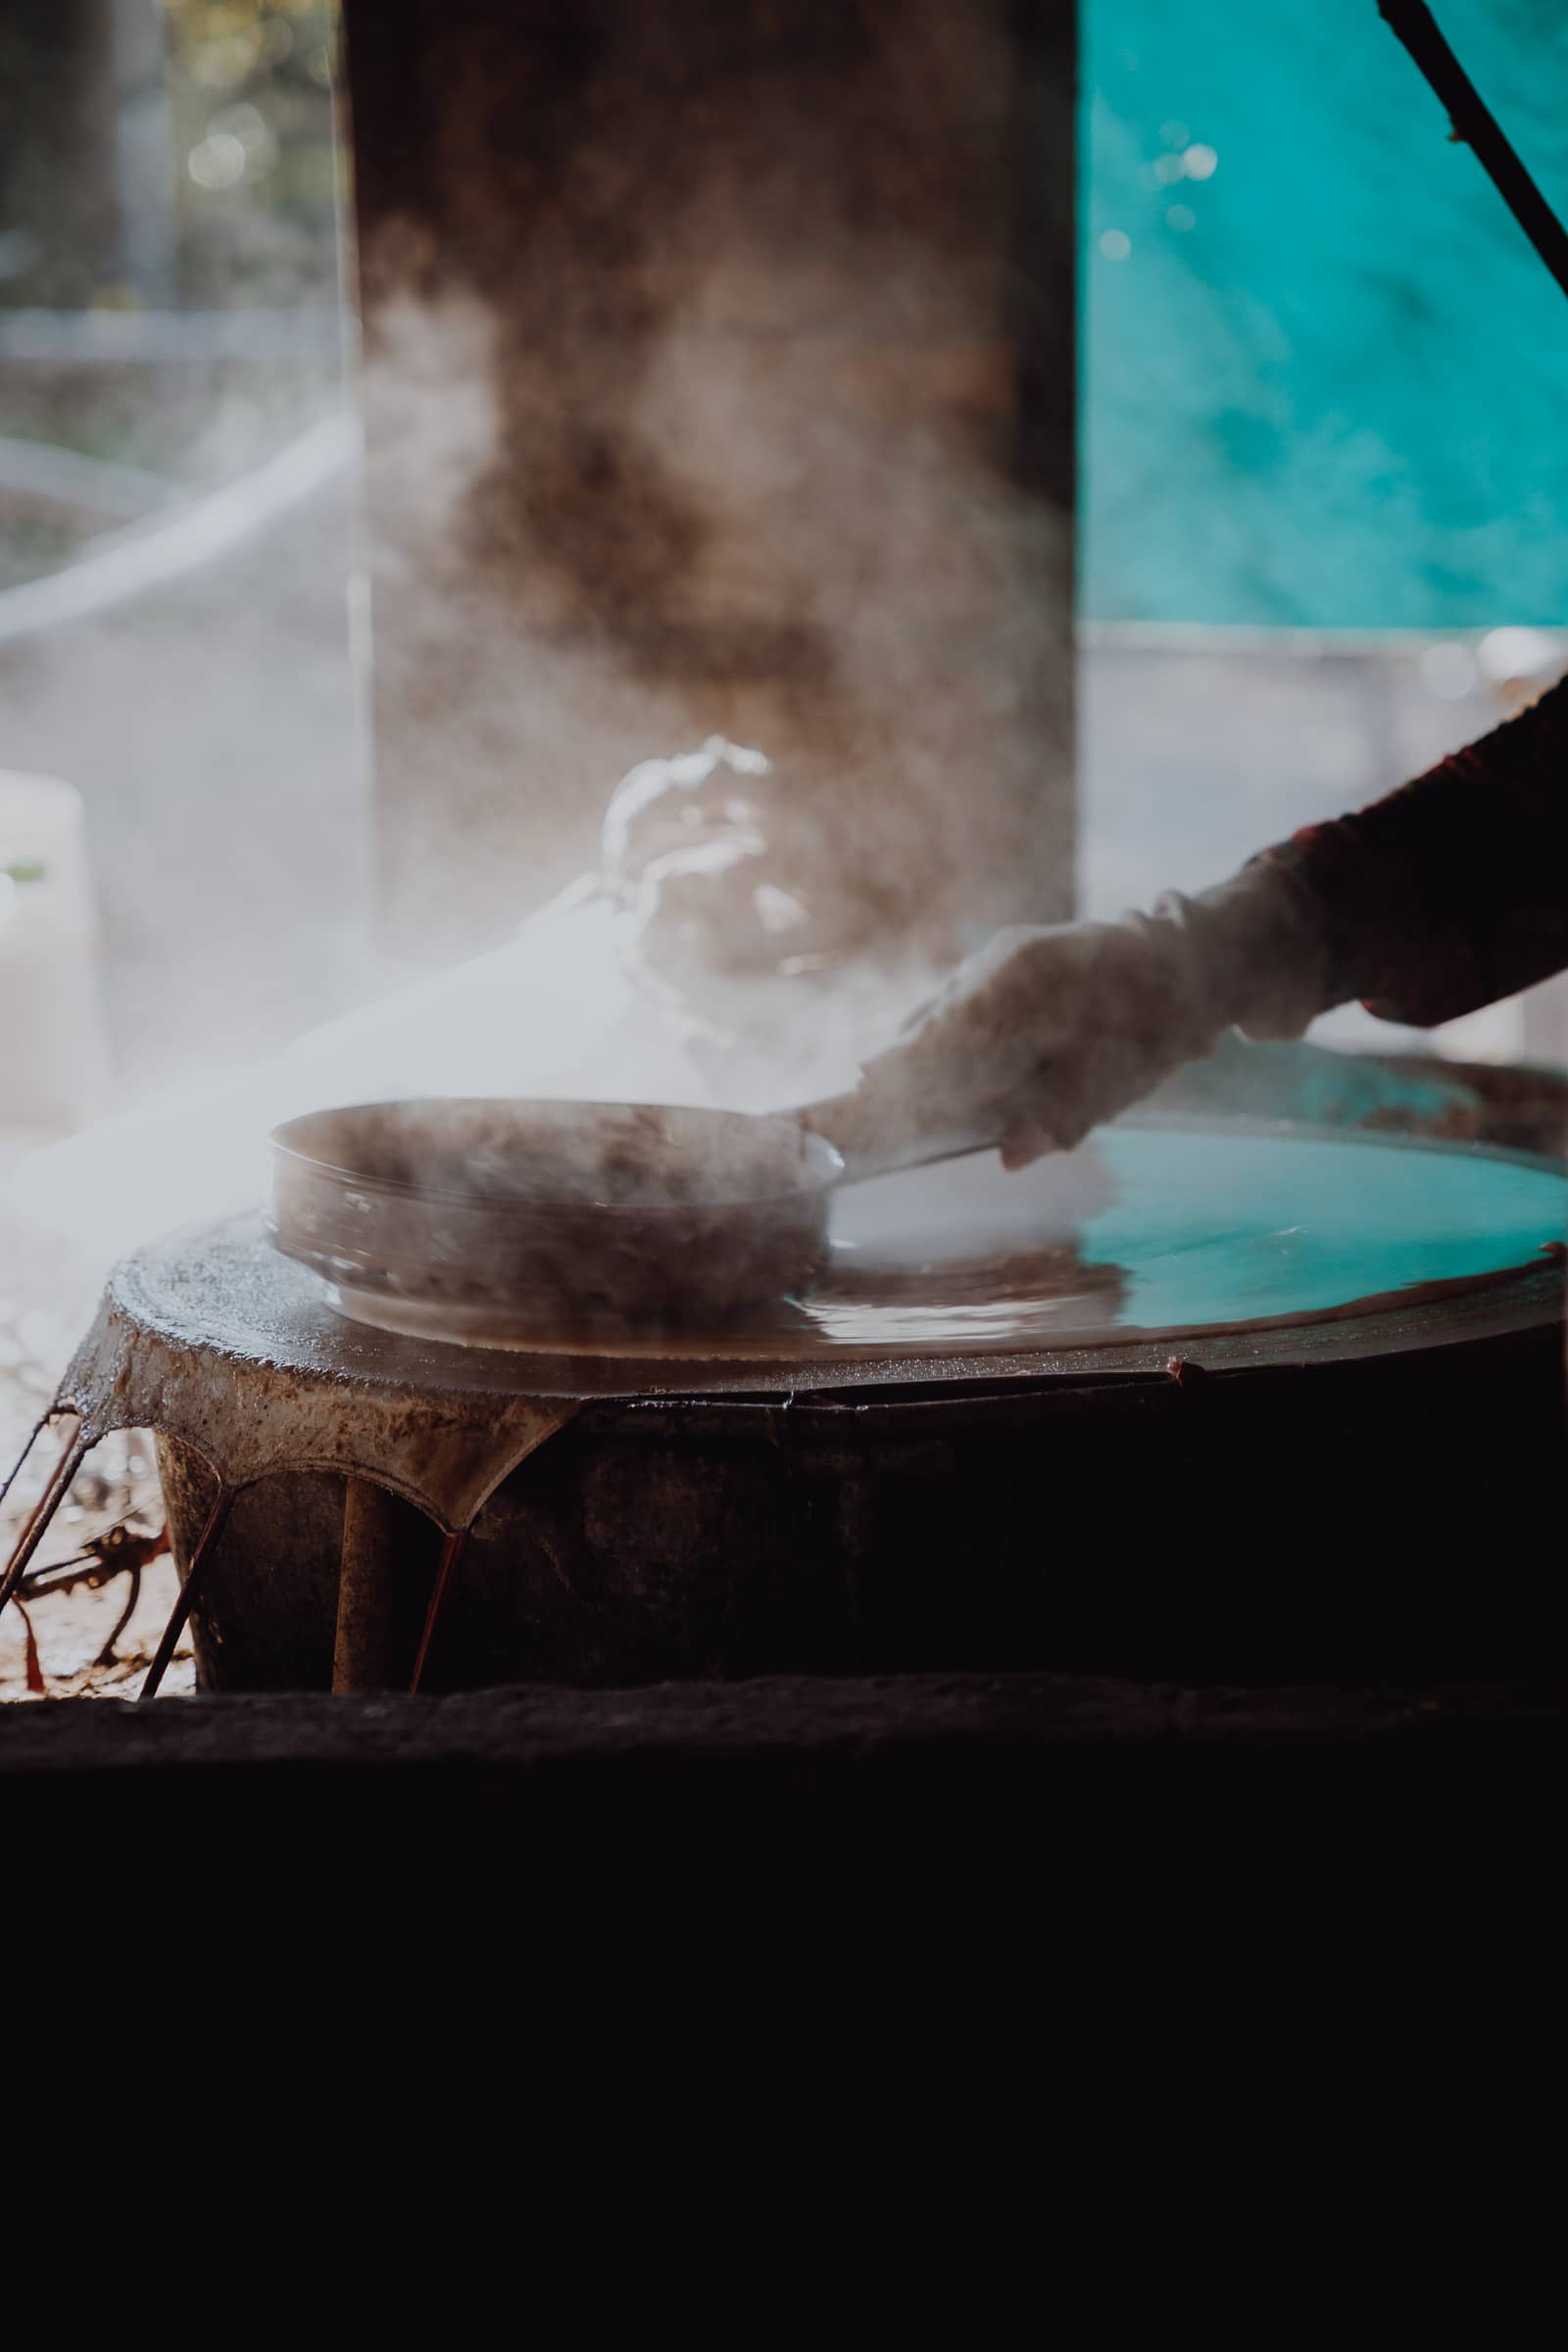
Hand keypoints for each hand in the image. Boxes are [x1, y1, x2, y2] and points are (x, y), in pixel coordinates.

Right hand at [850, 913, 1235, 1169]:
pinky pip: (964, 998)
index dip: (902, 1071)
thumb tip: (1009, 1158)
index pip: (941, 1036)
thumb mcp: (1114, 1079)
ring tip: (879, 1083)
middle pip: (932, 1020)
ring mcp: (1003, 956)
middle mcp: (999, 964)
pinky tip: (931, 1057)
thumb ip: (1060, 1117)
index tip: (866, 1098)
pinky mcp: (1013, 958)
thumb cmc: (1152, 1024)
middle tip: (862, 1099)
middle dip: (900, 1062)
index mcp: (1020, 989)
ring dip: (920, 1046)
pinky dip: (946, 1030)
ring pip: (945, 1007)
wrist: (1191, 962)